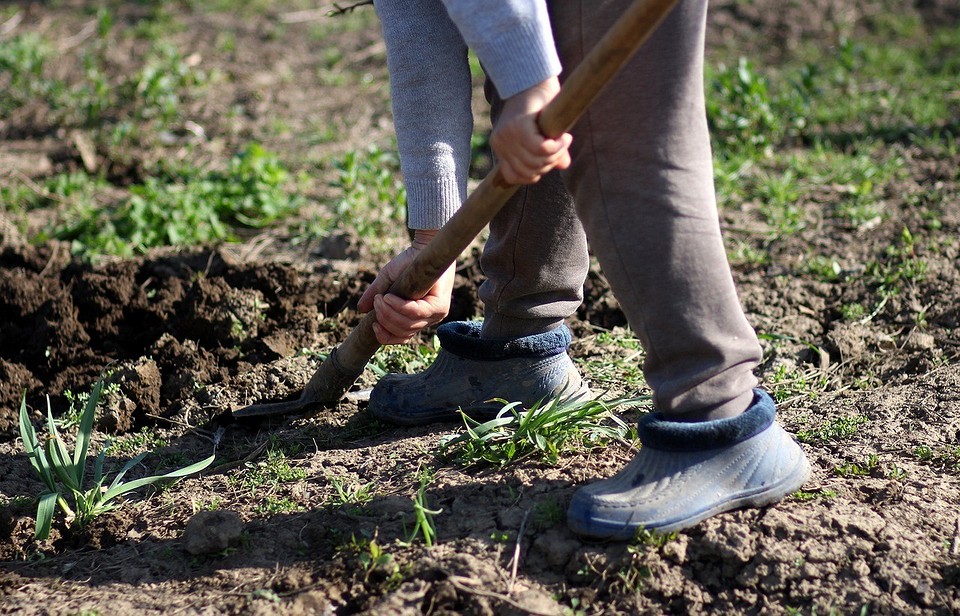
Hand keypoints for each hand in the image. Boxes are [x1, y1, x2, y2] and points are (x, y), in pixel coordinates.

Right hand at [357, 230, 455, 344]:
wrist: (423, 246)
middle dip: (384, 319)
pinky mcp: (440, 306)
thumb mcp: (387, 280)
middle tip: (376, 302)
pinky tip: (389, 297)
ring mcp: (436, 315)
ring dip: (388, 312)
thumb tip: (360, 309)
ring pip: (408, 325)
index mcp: (417, 318)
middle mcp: (429, 320)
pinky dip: (398, 306)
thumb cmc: (407, 262)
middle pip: (403, 332)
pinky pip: (415, 313)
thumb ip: (375, 295)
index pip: (402, 338)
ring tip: (381, 298)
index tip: (373, 324)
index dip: (385, 336)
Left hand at [490, 76, 571, 184]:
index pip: (514, 177)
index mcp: (500, 148)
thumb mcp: (543, 133)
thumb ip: (549, 152)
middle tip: (561, 148)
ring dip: (555, 154)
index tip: (549, 160)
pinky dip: (556, 147)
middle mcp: (500, 143)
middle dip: (549, 164)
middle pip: (528, 171)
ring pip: (535, 161)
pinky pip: (541, 149)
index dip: (535, 174)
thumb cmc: (540, 105)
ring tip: (563, 141)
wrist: (534, 79)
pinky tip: (564, 138)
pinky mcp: (519, 127)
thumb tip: (563, 165)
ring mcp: (507, 135)